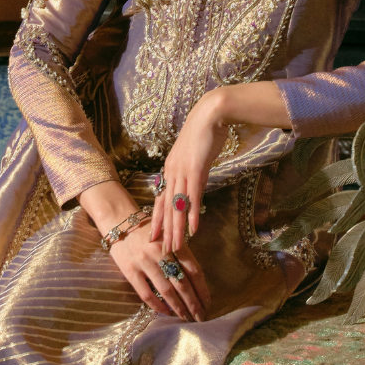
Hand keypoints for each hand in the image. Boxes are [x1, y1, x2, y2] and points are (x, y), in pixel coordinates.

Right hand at [78, 176, 210, 320]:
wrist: (118, 221)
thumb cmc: (147, 229)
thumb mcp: (168, 235)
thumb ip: (181, 253)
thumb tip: (196, 280)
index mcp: (174, 243)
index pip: (193, 270)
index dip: (202, 289)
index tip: (208, 302)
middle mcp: (161, 253)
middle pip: (182, 283)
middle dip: (193, 303)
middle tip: (200, 316)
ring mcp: (145, 262)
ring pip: (166, 290)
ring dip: (179, 307)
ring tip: (186, 318)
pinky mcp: (130, 271)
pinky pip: (146, 294)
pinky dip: (158, 306)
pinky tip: (167, 312)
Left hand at [152, 90, 230, 256]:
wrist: (210, 114)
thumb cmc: (204, 132)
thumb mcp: (192, 154)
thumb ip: (189, 169)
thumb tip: (191, 182)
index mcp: (170, 169)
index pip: (162, 199)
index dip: (158, 219)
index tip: (154, 236)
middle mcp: (172, 172)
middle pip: (166, 208)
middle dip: (164, 231)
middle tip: (161, 251)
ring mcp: (183, 172)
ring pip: (177, 207)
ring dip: (176, 230)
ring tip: (175, 247)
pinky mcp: (196, 171)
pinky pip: (193, 197)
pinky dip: (191, 215)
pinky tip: (192, 230)